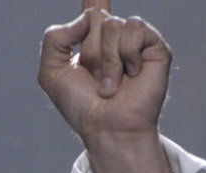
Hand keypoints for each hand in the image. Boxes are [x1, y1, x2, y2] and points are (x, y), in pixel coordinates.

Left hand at [38, 1, 186, 172]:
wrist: (106, 127)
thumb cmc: (81, 107)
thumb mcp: (51, 73)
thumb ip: (54, 38)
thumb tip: (86, 17)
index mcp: (91, 41)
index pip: (93, 9)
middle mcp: (113, 39)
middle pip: (96, 17)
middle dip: (90, 51)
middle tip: (96, 79)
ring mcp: (135, 42)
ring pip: (113, 25)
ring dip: (107, 61)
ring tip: (112, 85)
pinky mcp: (154, 47)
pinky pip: (135, 29)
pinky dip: (127, 55)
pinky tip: (131, 74)